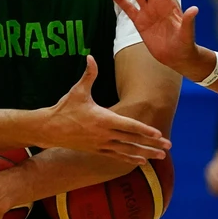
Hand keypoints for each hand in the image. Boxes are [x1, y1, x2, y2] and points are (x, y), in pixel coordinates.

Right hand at [37, 55, 169, 163]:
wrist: (49, 129)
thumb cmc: (64, 108)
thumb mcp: (77, 90)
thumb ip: (88, 74)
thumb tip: (90, 57)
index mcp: (103, 119)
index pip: (129, 125)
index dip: (144, 130)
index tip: (158, 134)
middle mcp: (104, 134)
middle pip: (133, 140)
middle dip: (152, 144)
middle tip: (168, 147)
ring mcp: (101, 144)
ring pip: (127, 151)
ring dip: (145, 154)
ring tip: (159, 157)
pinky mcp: (97, 150)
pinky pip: (117, 156)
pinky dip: (130, 159)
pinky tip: (141, 161)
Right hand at [111, 0, 199, 72]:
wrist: (177, 57)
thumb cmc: (185, 44)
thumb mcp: (188, 34)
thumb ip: (189, 22)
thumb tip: (194, 9)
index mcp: (170, 3)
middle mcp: (158, 4)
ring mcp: (148, 12)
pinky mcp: (140, 22)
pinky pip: (129, 9)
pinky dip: (121, 0)